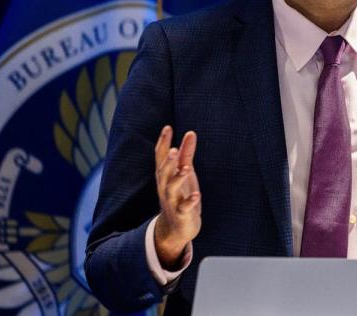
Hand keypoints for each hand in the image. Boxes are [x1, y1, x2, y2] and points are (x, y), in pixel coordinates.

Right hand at [153, 126, 200, 268]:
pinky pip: (183, 208)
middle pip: (163, 172)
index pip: (160, 157)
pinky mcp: (181, 214)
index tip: (167, 127)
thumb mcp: (184, 173)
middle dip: (168, 162)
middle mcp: (165, 187)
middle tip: (174, 149)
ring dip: (177, 178)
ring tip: (186, 168)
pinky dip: (190, 202)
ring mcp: (172, 201)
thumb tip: (190, 133)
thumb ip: (186, 153)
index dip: (163, 143)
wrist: (176, 229)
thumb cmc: (181, 196)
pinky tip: (196, 195)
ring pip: (171, 189)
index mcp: (165, 176)